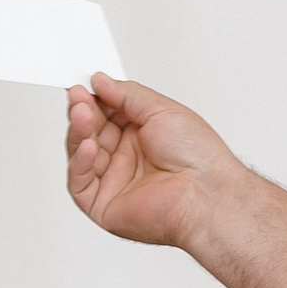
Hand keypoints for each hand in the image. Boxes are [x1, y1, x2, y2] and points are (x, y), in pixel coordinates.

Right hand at [64, 75, 236, 249]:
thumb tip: (100, 81)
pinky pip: (80, 182)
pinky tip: (88, 145)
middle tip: (78, 96)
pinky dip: (80, 162)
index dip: (93, 100)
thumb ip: (127, 94)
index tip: (82, 84)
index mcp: (142, 136)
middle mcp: (127, 159)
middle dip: (83, 112)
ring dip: (79, 131)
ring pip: (82, 154)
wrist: (208, 193)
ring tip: (81, 113)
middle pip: (90, 132)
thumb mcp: (161, 109)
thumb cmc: (199, 157)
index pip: (106, 114)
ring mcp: (115, 182)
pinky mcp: (104, 205)